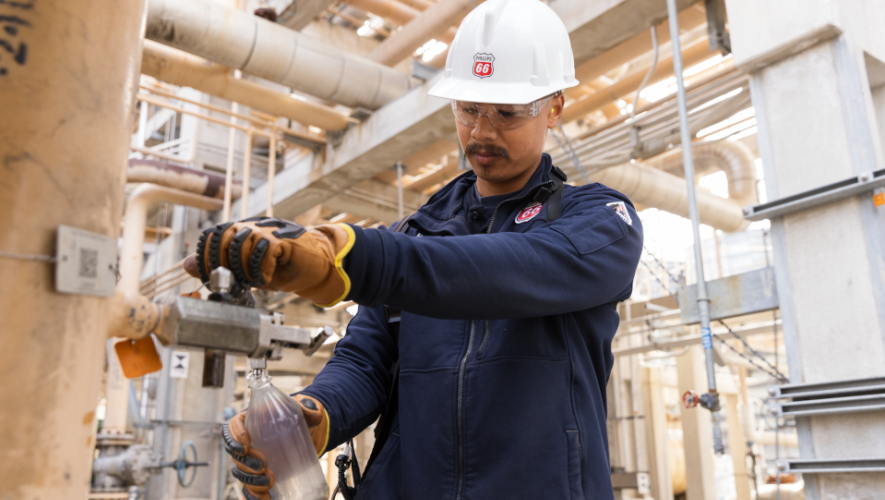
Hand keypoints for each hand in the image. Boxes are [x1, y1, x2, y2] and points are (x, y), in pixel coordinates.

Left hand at [184, 217, 354, 306]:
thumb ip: (219, 265)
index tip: (211, 277)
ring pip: (242, 244)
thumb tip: (187, 265)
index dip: (207, 256)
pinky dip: (261, 271)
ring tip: (254, 281)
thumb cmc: (284, 269)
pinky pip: (264, 251)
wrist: (319, 267)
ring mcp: (269, 229)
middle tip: (235, 282)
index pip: (213, 234)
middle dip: (224, 264)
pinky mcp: (284, 238)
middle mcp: (254, 225)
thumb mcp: (246, 271)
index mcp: (242, 230)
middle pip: (224, 237)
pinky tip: (266, 279)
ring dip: (244, 269)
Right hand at [222, 395, 329, 499]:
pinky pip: (249, 487)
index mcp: (252, 420)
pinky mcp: (258, 474)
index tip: (246, 442)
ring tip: (269, 480)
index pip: (233, 425)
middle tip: (264, 464)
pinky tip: (266, 497)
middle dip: (246, 462)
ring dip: (251, 479)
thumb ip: (309, 409)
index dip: (234, 435)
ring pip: (240, 472)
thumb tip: (314, 413)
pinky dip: (254, 495)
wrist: (304, 433)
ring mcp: (251, 459)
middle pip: (235, 453)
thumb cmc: (298, 418)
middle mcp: (247, 441)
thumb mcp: (304, 410)